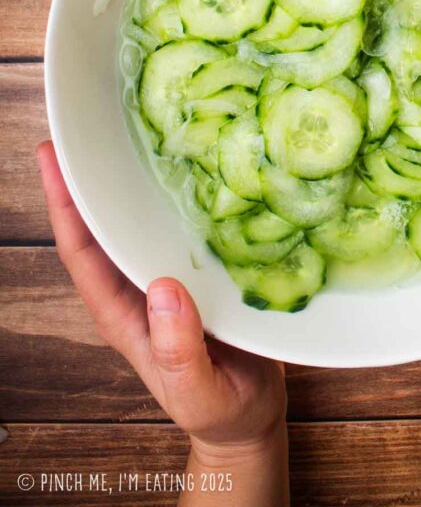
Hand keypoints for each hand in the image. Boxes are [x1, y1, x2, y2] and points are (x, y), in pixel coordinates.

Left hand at [38, 141, 288, 503]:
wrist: (251, 418)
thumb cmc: (220, 410)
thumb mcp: (198, 390)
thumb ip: (179, 351)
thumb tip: (165, 290)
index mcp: (122, 310)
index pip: (81, 250)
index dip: (62, 203)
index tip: (51, 156)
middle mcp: (138, 283)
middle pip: (104, 222)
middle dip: (91, 174)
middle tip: (89, 122)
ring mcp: (168, 274)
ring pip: (140, 217)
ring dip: (133, 176)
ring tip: (137, 127)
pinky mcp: (200, 268)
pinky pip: (181, 222)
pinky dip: (181, 191)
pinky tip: (196, 161)